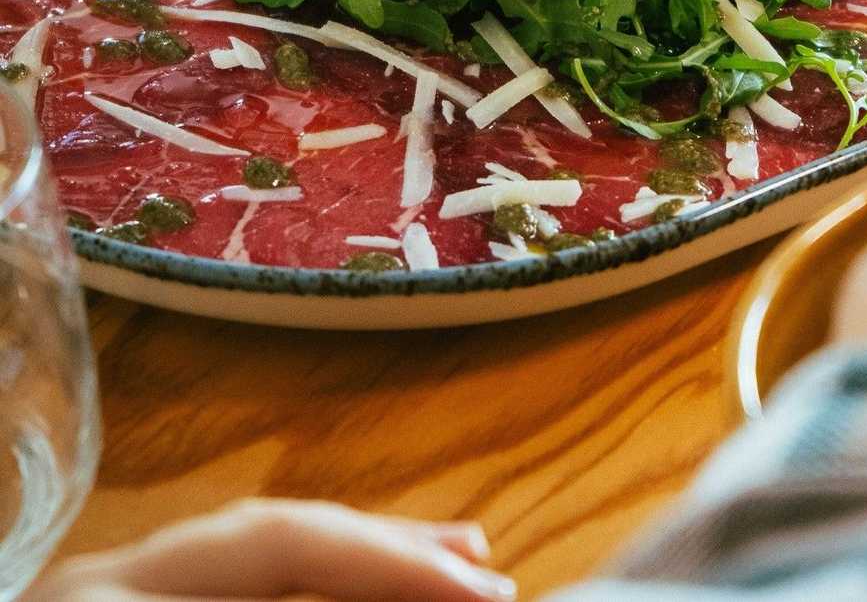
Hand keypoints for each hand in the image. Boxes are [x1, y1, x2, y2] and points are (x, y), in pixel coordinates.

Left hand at [29, 500, 514, 600]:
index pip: (279, 552)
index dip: (388, 570)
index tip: (482, 597)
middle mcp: (111, 582)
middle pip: (273, 536)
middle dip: (389, 555)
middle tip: (489, 578)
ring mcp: (113, 590)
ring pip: (255, 549)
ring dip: (358, 557)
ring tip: (456, 561)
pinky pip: (234, 580)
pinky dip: (305, 581)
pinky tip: (355, 582)